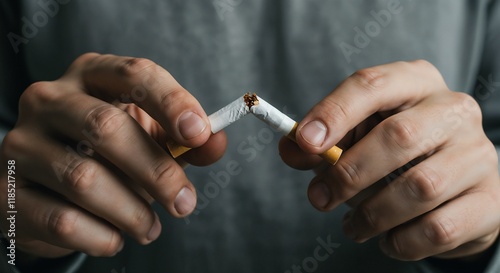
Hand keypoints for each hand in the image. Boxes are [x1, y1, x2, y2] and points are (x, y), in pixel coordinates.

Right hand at [0, 53, 225, 257]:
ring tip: (150, 227)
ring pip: (84, 179)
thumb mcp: (150, 137)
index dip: (171, 102)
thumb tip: (216, 143)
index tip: (200, 134)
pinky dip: (101, 236)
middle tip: (184, 203)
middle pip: (106, 127)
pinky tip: (114, 237)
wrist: (46, 186)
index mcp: (90, 76)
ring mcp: (20, 144)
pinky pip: (62, 220)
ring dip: (131, 212)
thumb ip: (184, 139)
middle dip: (156, 172)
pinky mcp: (5, 191)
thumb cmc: (107, 154)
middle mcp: (49, 100)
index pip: (133, 74)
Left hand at [280, 60, 499, 259]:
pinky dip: (402, 241)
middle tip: (319, 199)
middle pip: (398, 136)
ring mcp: (478, 154)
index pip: (372, 85)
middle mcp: (453, 110)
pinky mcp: (489, 200)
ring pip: (420, 187)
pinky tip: (388, 239)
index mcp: (415, 82)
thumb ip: (320, 143)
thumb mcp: (355, 138)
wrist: (455, 187)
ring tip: (354, 226)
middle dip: (348, 173)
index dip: (334, 113)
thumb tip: (290, 149)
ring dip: (373, 214)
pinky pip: (439, 228)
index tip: (305, 144)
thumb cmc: (395, 155)